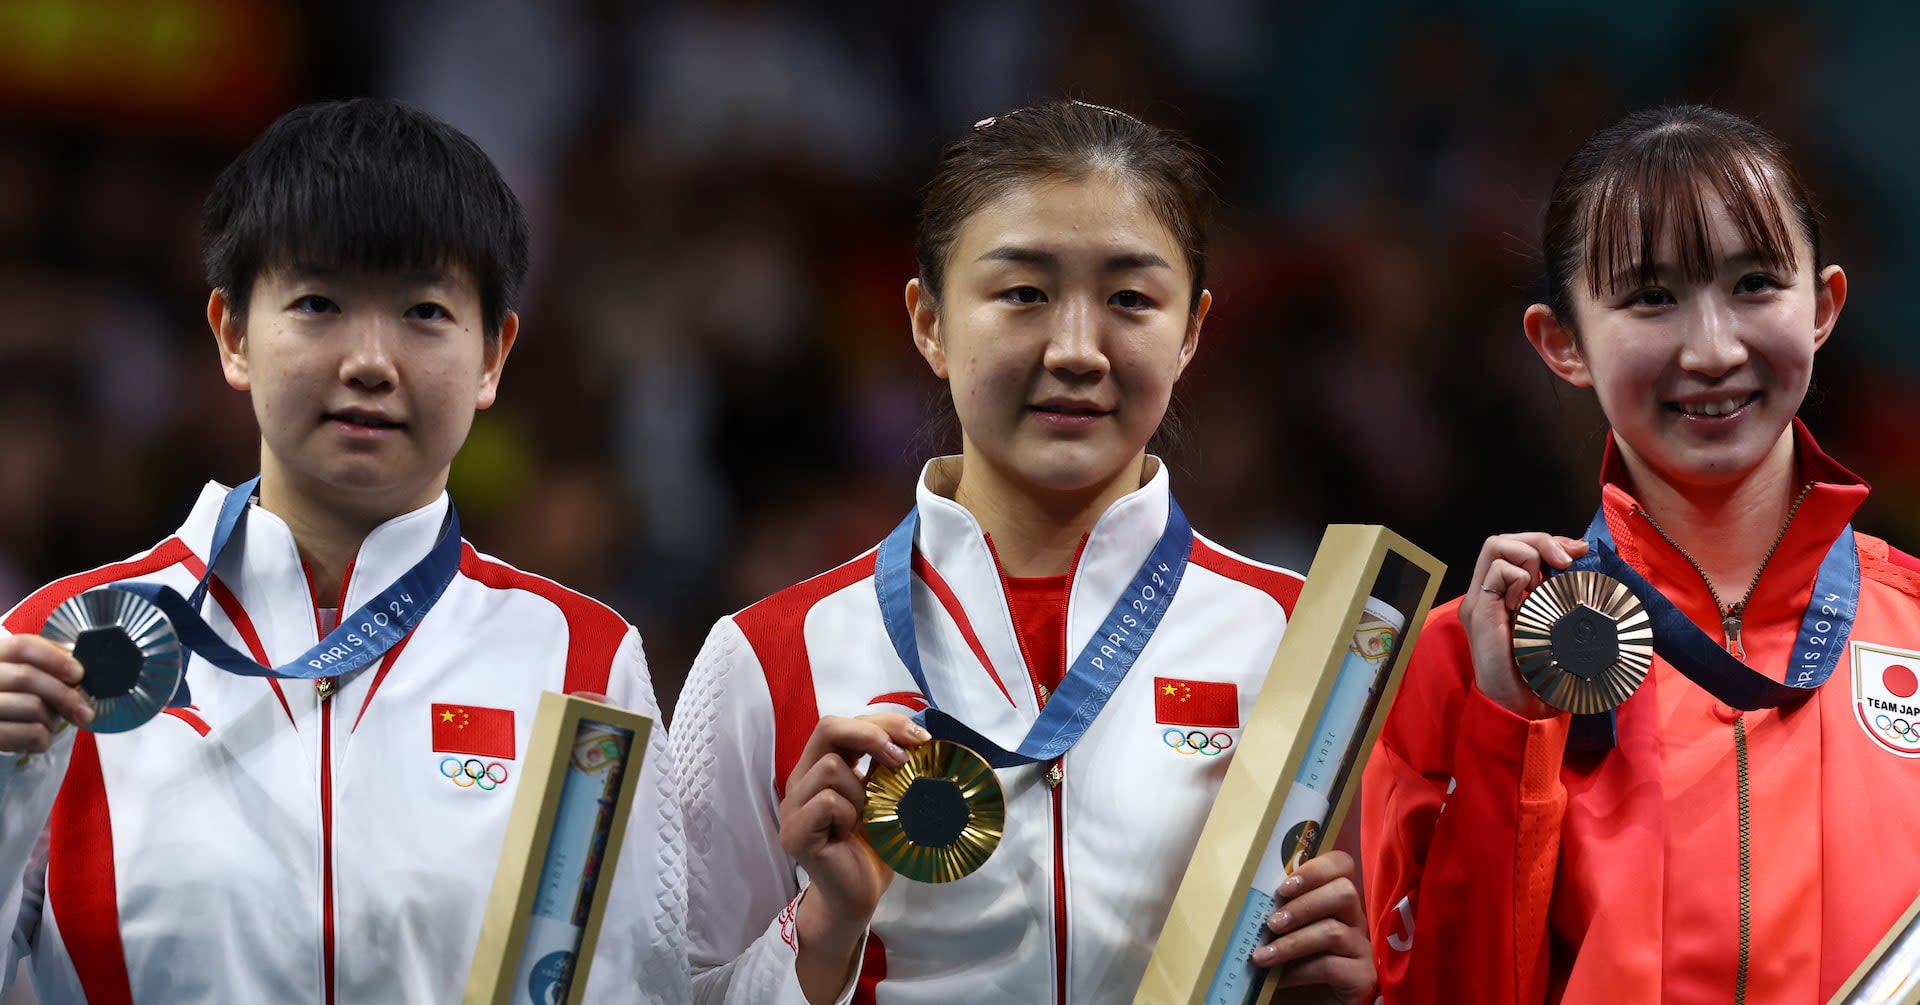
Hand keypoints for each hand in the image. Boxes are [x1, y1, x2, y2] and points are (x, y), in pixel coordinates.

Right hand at [0, 633, 91, 751]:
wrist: (0, 726)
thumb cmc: (19, 697)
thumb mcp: (29, 675)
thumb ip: (50, 667)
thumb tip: (79, 672)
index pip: (22, 646)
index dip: (55, 658)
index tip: (78, 674)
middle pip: (27, 677)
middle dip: (64, 695)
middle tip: (85, 711)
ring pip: (32, 706)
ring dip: (54, 719)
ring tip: (52, 723)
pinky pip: (31, 734)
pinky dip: (45, 738)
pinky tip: (40, 738)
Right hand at [779, 713, 927, 1001]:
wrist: (858, 896)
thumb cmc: (873, 847)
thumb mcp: (886, 797)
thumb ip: (888, 767)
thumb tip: (921, 737)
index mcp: (820, 766)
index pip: (844, 723)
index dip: (883, 722)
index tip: (920, 739)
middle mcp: (801, 780)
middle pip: (828, 728)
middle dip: (871, 736)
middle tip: (902, 760)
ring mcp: (793, 805)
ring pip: (830, 767)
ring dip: (862, 790)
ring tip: (867, 817)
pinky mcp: (794, 831)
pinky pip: (827, 802)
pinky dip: (849, 813)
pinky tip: (851, 833)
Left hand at [1254, 850, 1374, 1002]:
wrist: (1294, 1003)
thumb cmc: (1283, 963)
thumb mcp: (1275, 931)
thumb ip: (1272, 908)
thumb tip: (1244, 889)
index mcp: (1335, 900)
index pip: (1341, 865)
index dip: (1315, 869)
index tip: (1282, 887)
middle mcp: (1353, 920)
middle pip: (1344, 892)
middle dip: (1304, 904)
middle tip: (1272, 922)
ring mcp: (1361, 948)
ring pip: (1334, 931)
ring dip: (1294, 942)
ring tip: (1263, 955)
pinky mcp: (1362, 977)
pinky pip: (1333, 966)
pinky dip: (1300, 972)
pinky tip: (1279, 979)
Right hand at [1461, 533, 1587, 719]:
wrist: (1519, 706)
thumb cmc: (1540, 673)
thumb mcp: (1556, 625)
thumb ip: (1559, 599)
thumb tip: (1586, 571)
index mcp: (1502, 595)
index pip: (1516, 548)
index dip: (1547, 541)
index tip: (1578, 550)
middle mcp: (1487, 594)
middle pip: (1504, 540)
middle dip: (1540, 540)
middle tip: (1568, 558)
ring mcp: (1480, 601)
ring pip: (1496, 546)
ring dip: (1529, 554)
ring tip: (1544, 580)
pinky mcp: (1479, 611)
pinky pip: (1496, 571)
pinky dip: (1518, 575)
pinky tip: (1528, 598)